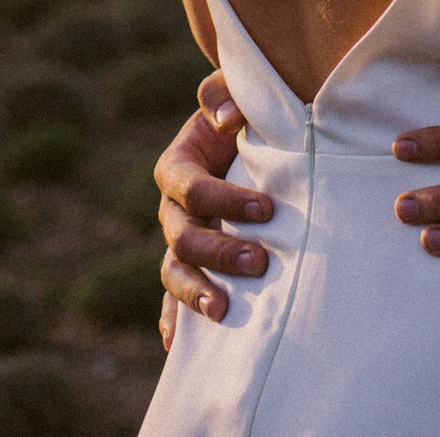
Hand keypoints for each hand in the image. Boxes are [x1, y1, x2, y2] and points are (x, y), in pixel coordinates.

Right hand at [153, 70, 271, 347]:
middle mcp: (173, 209)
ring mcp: (180, 241)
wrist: (245, 141)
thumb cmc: (244, 116)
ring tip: (226, 310)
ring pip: (175, 272)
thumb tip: (226, 118)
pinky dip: (173, 319)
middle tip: (261, 261)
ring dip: (197, 292)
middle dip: (219, 252)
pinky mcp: (193, 265)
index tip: (267, 208)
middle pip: (183, 237)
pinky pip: (174, 296)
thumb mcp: (233, 95)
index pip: (191, 187)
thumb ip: (223, 94)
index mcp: (178, 166)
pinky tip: (175, 345)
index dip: (224, 199)